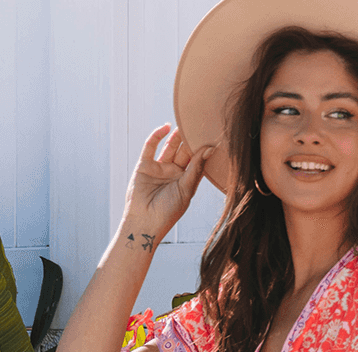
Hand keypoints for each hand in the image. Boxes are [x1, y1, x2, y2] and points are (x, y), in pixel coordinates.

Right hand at [122, 126, 214, 241]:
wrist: (145, 223)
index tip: (213, 135)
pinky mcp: (144, 165)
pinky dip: (157, 135)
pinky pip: (150, 146)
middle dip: (191, 139)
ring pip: (169, 147)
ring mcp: (159, 168)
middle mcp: (173, 173)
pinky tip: (166, 127)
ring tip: (186, 120)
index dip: (203, 149)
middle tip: (200, 123)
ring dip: (177, 135)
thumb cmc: (168, 212)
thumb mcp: (186, 189)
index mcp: (186, 181)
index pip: (196, 161)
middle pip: (184, 151)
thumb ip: (197, 168)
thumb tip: (210, 148)